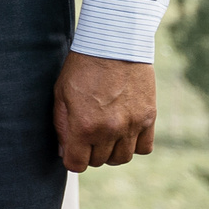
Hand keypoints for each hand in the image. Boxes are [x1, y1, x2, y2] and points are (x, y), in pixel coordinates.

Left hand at [54, 51, 157, 170]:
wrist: (114, 44)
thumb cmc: (82, 67)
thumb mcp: (60, 93)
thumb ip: (61, 126)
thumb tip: (64, 151)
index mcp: (84, 125)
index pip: (77, 164)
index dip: (72, 158)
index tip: (72, 149)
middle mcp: (109, 130)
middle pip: (99, 162)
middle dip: (90, 152)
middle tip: (87, 136)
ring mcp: (131, 125)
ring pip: (122, 158)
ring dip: (112, 151)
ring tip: (106, 134)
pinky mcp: (148, 118)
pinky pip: (144, 148)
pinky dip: (134, 144)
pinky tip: (125, 131)